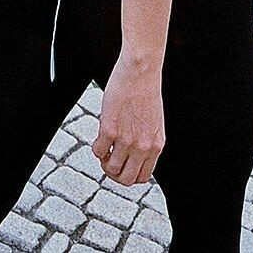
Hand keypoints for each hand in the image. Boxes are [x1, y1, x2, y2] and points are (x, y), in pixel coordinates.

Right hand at [92, 55, 164, 185]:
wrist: (141, 72)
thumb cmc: (146, 91)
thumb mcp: (154, 123)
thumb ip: (147, 141)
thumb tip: (134, 155)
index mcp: (156, 145)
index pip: (143, 177)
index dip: (130, 174)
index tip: (123, 166)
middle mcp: (142, 147)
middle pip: (126, 180)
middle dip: (115, 174)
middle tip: (110, 161)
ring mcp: (126, 140)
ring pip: (111, 169)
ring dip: (104, 161)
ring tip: (105, 147)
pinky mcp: (110, 129)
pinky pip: (98, 151)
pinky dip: (96, 148)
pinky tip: (100, 136)